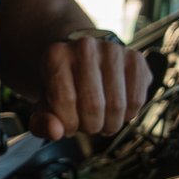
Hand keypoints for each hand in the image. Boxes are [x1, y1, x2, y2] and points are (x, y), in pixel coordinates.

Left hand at [27, 32, 150, 141]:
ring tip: (101, 118)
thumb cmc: (62, 87)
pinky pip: (137, 101)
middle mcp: (85, 46)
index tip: (68, 125)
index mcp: (56, 55)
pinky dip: (128, 115)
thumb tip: (55, 131)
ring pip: (117, 106)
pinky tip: (118, 109)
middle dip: (90, 126)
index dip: (68, 123)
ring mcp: (113, 50)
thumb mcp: (45, 105)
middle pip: (93, 106)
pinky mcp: (135, 58)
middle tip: (87, 123)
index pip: (64, 100)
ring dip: (110, 124)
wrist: (82, 62)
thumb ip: (42, 122)